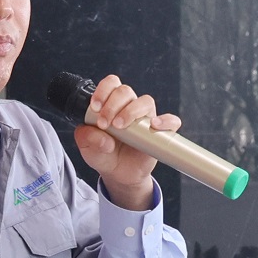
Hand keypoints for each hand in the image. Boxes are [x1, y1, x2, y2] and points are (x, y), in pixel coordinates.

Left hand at [74, 75, 181, 209]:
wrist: (117, 174)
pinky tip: (154, 126)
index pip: (111, 84)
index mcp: (111, 103)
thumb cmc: (102, 154)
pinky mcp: (160, 132)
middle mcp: (129, 106)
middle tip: (104, 123)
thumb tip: (102, 136)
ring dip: (131, 111)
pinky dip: (165, 121)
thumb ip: (86, 138)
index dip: (103, 91)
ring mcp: (146, 118)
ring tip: (119, 126)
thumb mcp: (86, 147)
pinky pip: (171, 121)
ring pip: (145, 101)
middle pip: (125, 91)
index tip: (95, 107)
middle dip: (112, 105)